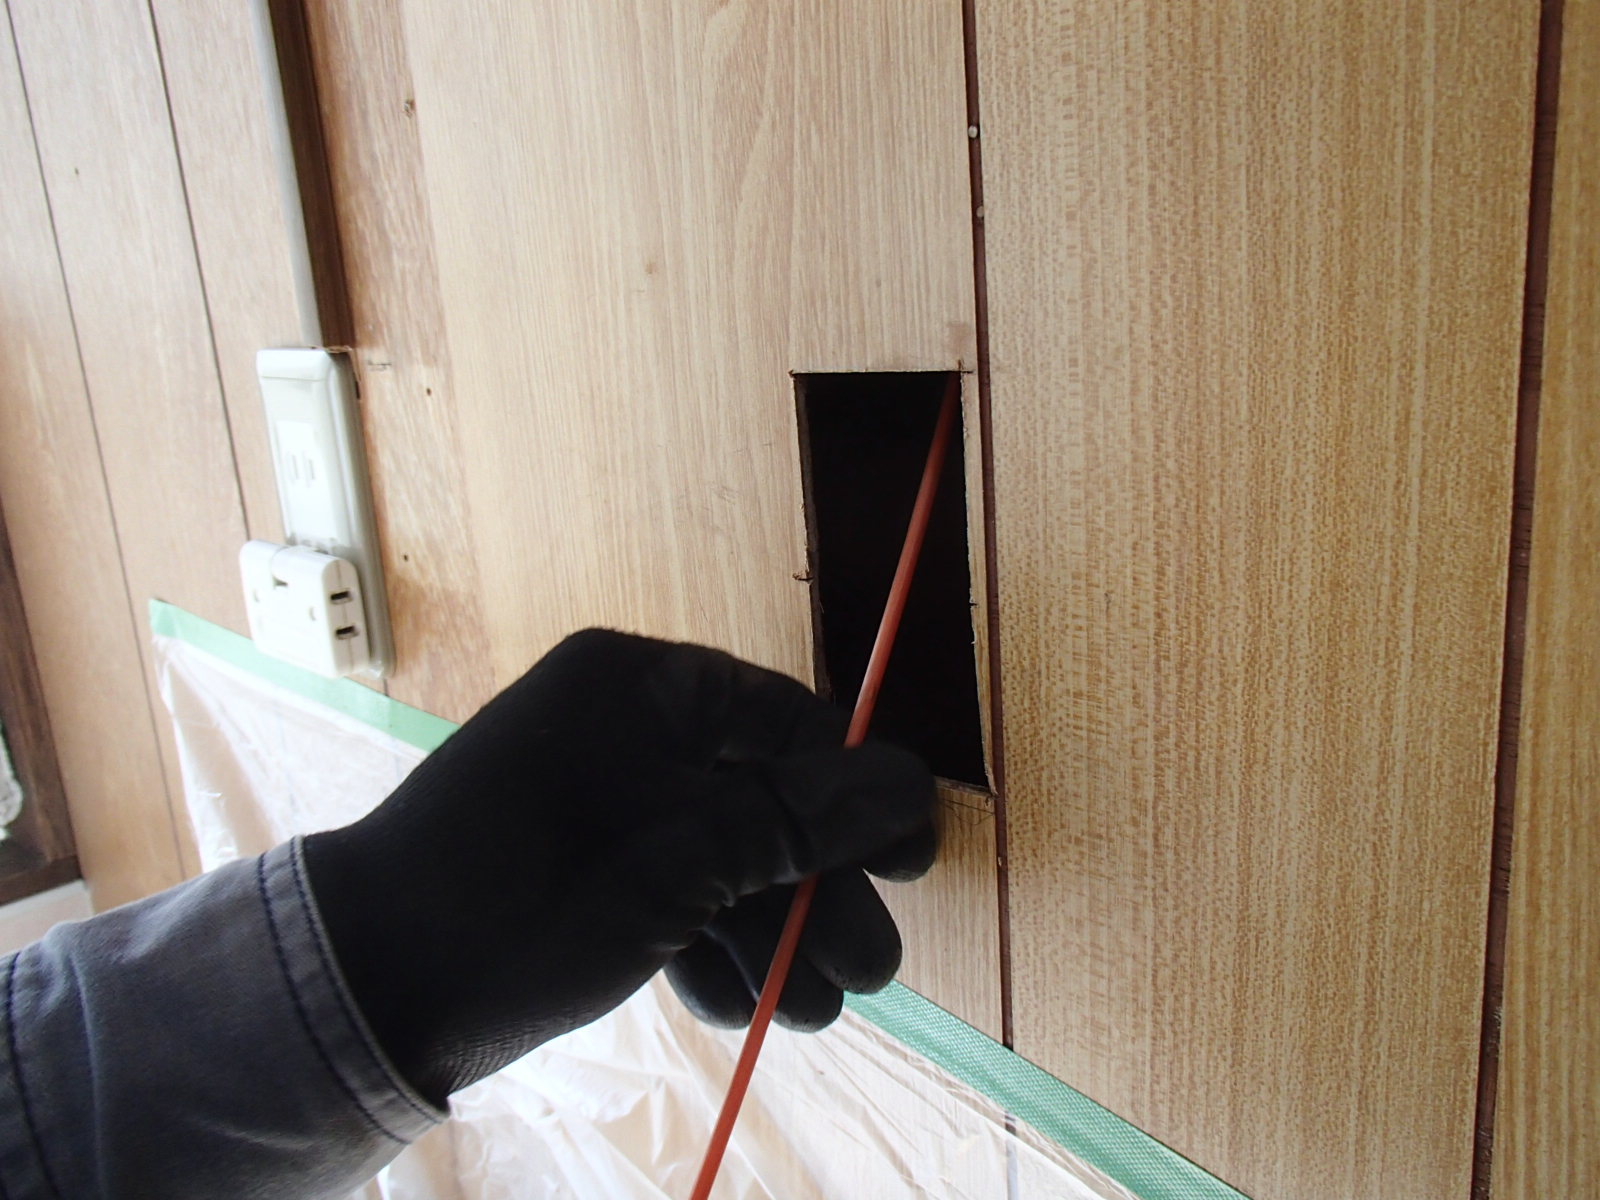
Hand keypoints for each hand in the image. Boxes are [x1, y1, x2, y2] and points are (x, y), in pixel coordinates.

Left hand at [302, 630, 936, 1104]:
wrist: (363, 995)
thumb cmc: (521, 900)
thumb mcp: (678, 862)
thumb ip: (798, 822)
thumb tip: (911, 785)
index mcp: (636, 686)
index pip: (781, 719)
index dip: (856, 790)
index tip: (911, 862)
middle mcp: (619, 729)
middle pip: (756, 799)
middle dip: (815, 890)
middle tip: (870, 969)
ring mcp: (596, 801)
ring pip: (715, 858)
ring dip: (769, 934)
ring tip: (815, 1010)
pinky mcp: (575, 869)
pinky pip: (665, 893)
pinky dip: (703, 946)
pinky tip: (734, 1007)